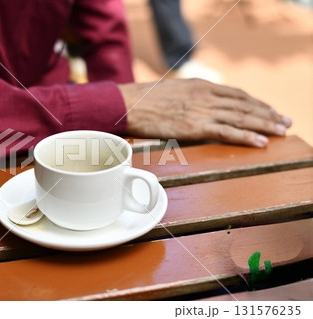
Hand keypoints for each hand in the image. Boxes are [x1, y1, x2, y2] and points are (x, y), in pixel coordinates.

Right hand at [118, 79, 291, 146]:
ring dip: (264, 124)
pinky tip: (260, 142)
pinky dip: (246, 137)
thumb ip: (189, 97)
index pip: (236, 94)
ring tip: (281, 130)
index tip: (268, 109)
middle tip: (285, 121)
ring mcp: (201, 110)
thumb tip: (195, 107)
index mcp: (200, 85)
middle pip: (244, 104)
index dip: (255, 102)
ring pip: (241, 117)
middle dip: (267, 113)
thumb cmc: (144, 101)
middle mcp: (205, 95)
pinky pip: (227, 132)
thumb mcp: (172, 92)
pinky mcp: (195, 126)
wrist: (127, 104)